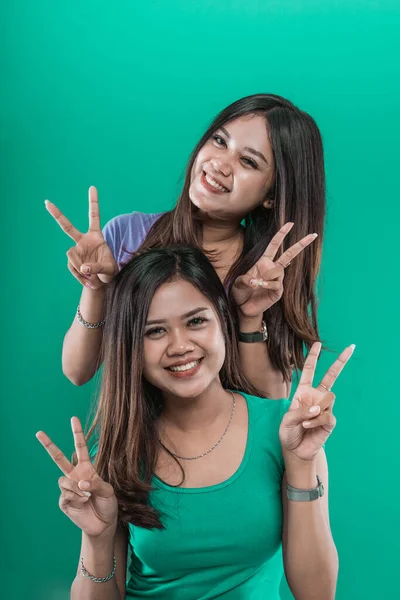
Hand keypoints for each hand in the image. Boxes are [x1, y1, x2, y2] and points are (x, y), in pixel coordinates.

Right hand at [36, 417, 117, 538]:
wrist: (104, 524)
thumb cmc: (108, 504)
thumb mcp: (108, 491)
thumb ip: (95, 484)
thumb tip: (80, 483)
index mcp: (87, 469)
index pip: (81, 448)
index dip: (77, 433)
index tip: (73, 418)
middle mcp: (75, 476)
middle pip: (59, 458)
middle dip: (49, 445)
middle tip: (39, 433)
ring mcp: (69, 488)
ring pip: (63, 480)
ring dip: (76, 488)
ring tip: (87, 496)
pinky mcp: (65, 502)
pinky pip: (65, 495)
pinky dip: (76, 498)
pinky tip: (82, 503)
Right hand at [45, 186, 117, 289]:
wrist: (102, 283)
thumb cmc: (109, 272)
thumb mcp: (109, 270)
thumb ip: (97, 267)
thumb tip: (83, 267)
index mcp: (96, 236)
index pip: (94, 217)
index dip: (93, 202)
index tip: (92, 187)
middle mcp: (84, 241)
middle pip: (67, 227)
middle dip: (57, 215)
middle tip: (46, 203)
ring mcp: (76, 251)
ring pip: (71, 256)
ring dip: (80, 268)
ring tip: (92, 278)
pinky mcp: (72, 261)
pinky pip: (72, 267)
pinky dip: (80, 276)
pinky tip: (88, 281)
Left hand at [232, 222, 316, 318]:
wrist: (244, 309)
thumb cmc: (241, 293)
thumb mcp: (238, 283)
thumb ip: (245, 280)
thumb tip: (256, 281)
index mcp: (263, 262)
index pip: (274, 245)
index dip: (281, 234)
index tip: (290, 223)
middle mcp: (272, 269)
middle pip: (289, 254)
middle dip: (301, 244)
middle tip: (313, 235)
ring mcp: (277, 280)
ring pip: (278, 270)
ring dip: (267, 275)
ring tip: (256, 283)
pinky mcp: (278, 291)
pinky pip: (276, 283)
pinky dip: (267, 284)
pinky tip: (260, 286)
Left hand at [279, 342, 355, 461]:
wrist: (295, 450)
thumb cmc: (288, 432)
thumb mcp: (287, 420)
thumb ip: (300, 411)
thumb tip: (319, 407)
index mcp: (303, 392)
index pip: (308, 371)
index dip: (312, 357)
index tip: (317, 344)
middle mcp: (316, 397)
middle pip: (330, 376)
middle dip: (340, 362)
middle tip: (350, 348)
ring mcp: (324, 408)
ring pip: (327, 400)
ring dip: (313, 412)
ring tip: (304, 423)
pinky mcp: (330, 421)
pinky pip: (326, 416)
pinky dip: (315, 422)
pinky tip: (308, 427)